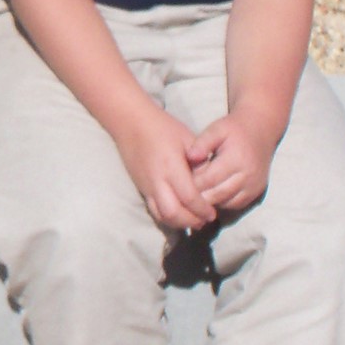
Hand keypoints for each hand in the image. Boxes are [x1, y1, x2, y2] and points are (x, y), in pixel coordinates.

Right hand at [112, 104, 217, 230]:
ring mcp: (146, 186)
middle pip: (174, 212)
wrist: (130, 122)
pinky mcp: (141, 188)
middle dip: (192, 220)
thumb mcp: (187, 139)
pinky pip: (154, 210)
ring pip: (162, 215)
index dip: (202, 209)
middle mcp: (157, 180)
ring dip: (180, 223)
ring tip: (194, 220)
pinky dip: (168, 218)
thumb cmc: (162, 127)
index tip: (214, 213)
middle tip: (205, 219)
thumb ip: (200, 161)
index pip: (189, 196)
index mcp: (171, 166)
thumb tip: (211, 180)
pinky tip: (179, 215)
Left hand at [188, 111, 276, 213]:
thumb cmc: (234, 129)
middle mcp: (248, 176)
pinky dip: (221, 203)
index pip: (209, 179)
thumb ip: (202, 142)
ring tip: (192, 197)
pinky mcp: (257, 193)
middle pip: (217, 194)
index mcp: (236, 160)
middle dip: (198, 196)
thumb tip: (190, 157)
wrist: (261, 132)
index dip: (191, 183)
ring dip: (209, 202)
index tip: (176, 182)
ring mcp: (254, 186)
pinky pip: (236, 205)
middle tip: (180, 195)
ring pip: (226, 203)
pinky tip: (208, 196)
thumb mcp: (217, 129)